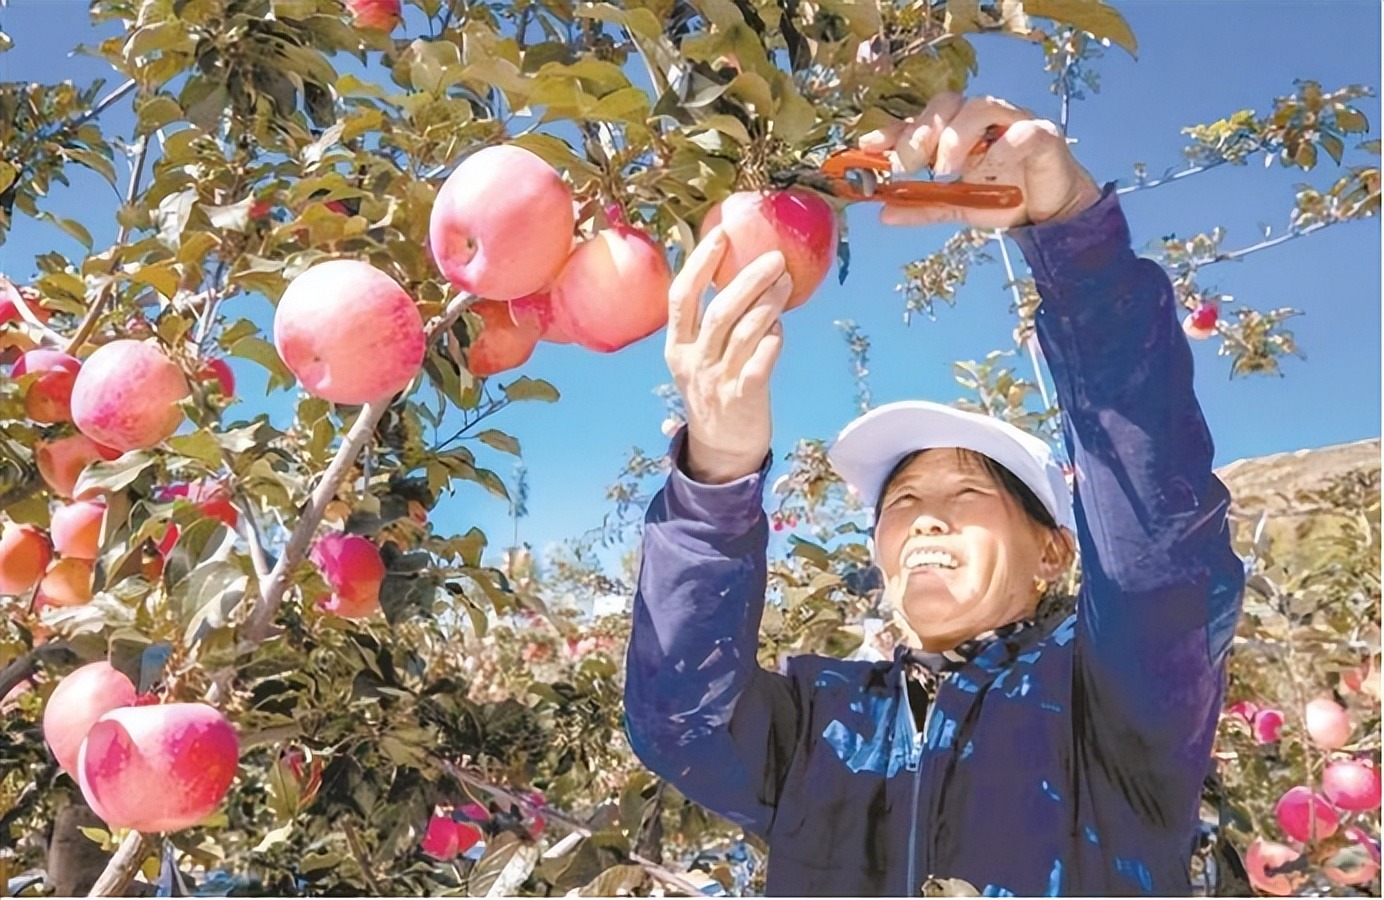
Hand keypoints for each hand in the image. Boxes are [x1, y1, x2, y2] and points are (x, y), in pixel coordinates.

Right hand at [665, 228, 792, 483]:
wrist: (720, 452)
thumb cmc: (715, 392)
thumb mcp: (699, 358)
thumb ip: (713, 323)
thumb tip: (743, 276)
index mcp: (677, 346)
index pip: (682, 297)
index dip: (700, 263)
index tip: (721, 234)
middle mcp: (694, 361)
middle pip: (718, 311)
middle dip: (747, 279)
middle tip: (774, 257)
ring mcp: (717, 381)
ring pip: (743, 333)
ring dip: (768, 304)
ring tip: (787, 282)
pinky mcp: (744, 399)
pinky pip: (760, 363)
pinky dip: (772, 341)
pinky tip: (781, 328)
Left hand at [860, 92, 1102, 228]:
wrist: (1049, 214)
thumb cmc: (1003, 198)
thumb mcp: (955, 207)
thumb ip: (922, 207)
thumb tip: (883, 214)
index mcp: (956, 132)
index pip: (920, 120)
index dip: (893, 130)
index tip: (868, 147)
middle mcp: (982, 120)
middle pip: (947, 104)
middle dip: (921, 131)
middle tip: (907, 163)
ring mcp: (1012, 123)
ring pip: (981, 107)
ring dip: (956, 136)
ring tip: (944, 169)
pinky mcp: (1043, 136)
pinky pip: (1023, 131)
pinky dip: (1004, 146)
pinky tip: (990, 165)